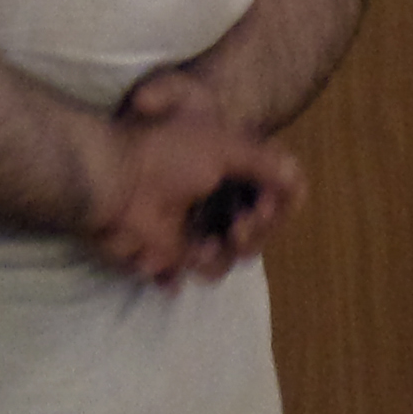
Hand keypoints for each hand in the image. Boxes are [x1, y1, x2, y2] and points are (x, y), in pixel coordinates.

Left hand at [84, 98, 300, 287]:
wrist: (116, 177)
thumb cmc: (165, 151)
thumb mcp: (222, 144)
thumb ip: (264, 160)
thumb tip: (296, 177)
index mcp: (229, 168)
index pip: (273, 195)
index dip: (275, 205)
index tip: (261, 204)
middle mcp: (216, 197)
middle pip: (257, 229)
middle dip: (255, 231)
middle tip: (237, 226)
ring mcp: (196, 226)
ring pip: (232, 254)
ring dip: (226, 251)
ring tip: (205, 245)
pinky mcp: (175, 251)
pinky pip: (202, 268)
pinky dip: (200, 263)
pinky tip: (189, 253)